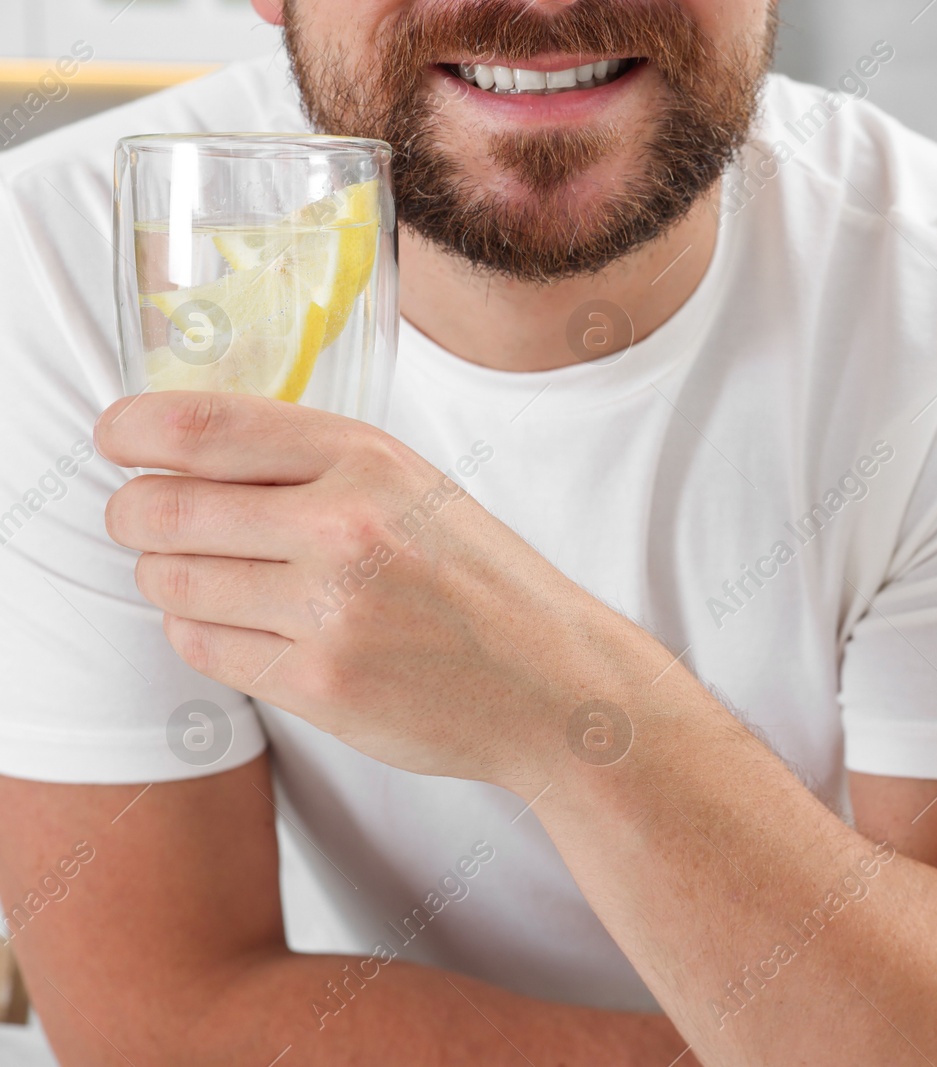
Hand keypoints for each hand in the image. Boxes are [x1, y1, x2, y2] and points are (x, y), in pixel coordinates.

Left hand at [95, 391, 648, 787]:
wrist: (551, 679)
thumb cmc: (477, 580)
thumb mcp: (411, 486)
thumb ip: (310, 462)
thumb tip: (178, 446)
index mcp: (368, 458)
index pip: (200, 428)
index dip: (130, 431)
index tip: (116, 441)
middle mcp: (346, 527)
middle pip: (162, 508)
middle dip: (132, 515)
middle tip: (142, 522)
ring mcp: (332, 611)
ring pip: (171, 582)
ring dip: (167, 578)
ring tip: (208, 577)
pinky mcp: (320, 684)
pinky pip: (202, 646)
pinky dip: (202, 632)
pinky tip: (245, 625)